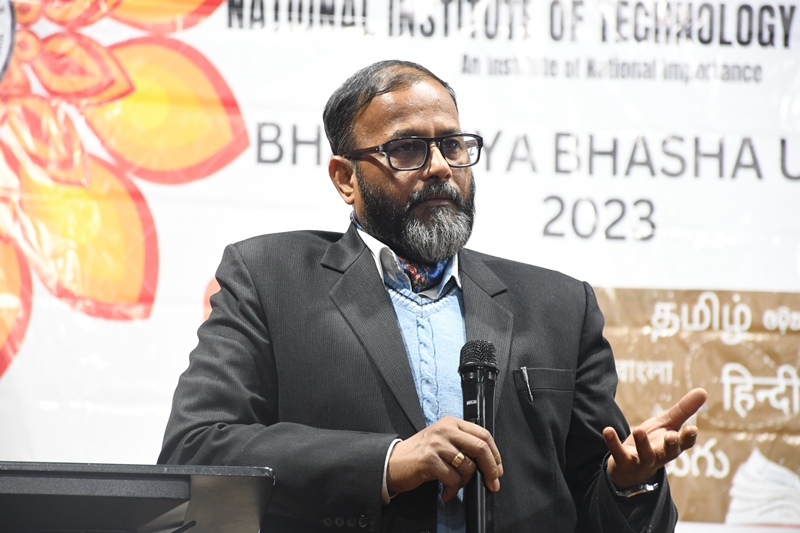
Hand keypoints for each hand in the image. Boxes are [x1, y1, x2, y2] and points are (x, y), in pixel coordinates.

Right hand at [386, 416, 502, 501]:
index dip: (495, 454)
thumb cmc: (420, 453)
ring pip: (467, 466)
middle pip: (480, 448)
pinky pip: (453, 478)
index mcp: (451, 423)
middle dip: (491, 469)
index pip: (483, 434)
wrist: (393, 462)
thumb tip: (488, 461)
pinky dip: (453, 490)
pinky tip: (447, 492)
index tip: (498, 469)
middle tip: (492, 483)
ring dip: (465, 482)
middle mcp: (445, 430)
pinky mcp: (429, 460)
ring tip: (455, 486)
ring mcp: (437, 444)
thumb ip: (462, 443)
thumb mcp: (442, 440)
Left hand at [604, 388, 706, 488]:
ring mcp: (642, 461)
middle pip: (668, 453)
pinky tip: (608, 431)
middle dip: (671, 445)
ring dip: (643, 444)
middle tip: (671, 437)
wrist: (630, 468)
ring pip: (645, 455)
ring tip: (638, 430)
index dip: (688, 438)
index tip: (692, 429)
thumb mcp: (667, 424)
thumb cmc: (654, 442)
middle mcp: (660, 455)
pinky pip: (618, 454)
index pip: (684, 444)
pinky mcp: (624, 462)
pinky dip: (613, 443)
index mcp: (672, 446)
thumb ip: (684, 410)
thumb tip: (704, 391)